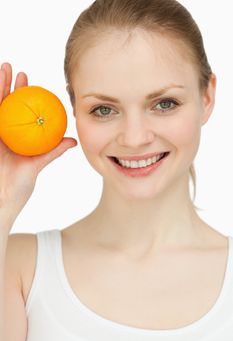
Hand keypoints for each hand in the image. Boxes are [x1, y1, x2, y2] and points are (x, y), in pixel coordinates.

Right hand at [0, 62, 76, 214]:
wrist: (4, 199)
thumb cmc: (20, 185)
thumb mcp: (38, 164)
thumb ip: (53, 151)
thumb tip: (72, 140)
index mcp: (16, 136)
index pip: (19, 111)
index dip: (24, 95)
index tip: (32, 82)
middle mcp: (3, 133)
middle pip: (4, 103)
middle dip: (8, 84)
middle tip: (14, 69)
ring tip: (4, 69)